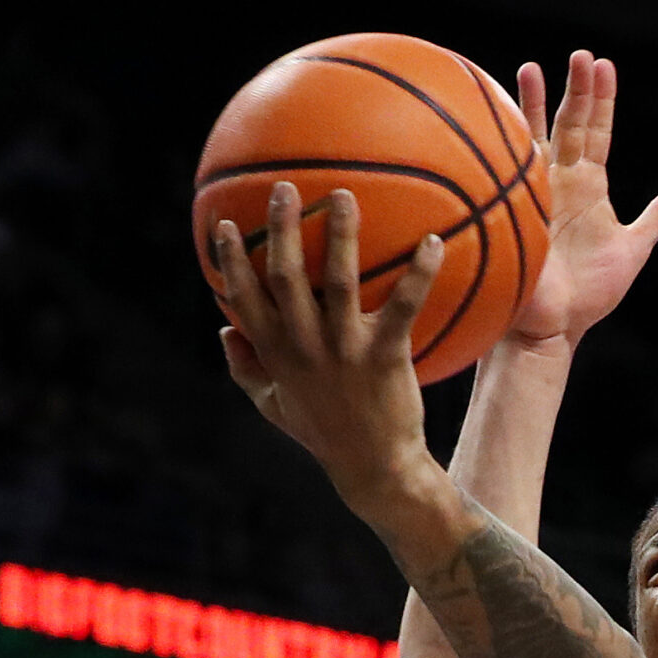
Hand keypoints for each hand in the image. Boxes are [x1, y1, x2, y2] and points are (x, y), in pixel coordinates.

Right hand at [214, 183, 444, 513]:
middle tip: (285, 188)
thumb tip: (223, 331)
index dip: (232, 261)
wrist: (374, 469)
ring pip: (338, 281)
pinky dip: (421, 273)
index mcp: (277, 355)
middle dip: (282, 228)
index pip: (244, 300)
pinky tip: (434, 240)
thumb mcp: (273, 407)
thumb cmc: (324, 434)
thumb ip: (245, 369)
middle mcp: (306, 347)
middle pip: (285, 277)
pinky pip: (404, 306)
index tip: (227, 224)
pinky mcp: (386, 356)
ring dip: (341, 235)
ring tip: (345, 195)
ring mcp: (345, 350)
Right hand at [502, 51, 657, 351]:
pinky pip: (510, 171)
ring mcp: (534, 194)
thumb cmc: (589, 294)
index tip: (603, 65)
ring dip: (532, 104)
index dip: (601, 100)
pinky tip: (497, 115)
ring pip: (533, 138)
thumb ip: (657, 219)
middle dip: (573, 89)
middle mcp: (560, 182)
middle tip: (579, 55)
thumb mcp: (632, 249)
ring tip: (532, 67)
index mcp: (589, 187)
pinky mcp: (515, 212)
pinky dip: (504, 144)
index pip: (597, 132)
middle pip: (568, 124)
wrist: (554, 327)